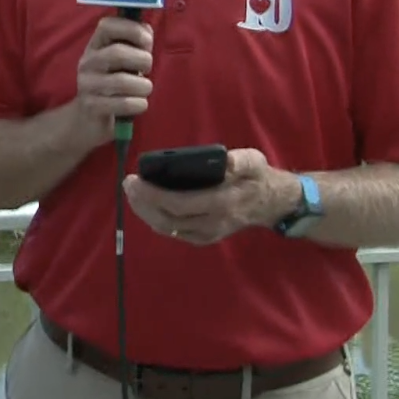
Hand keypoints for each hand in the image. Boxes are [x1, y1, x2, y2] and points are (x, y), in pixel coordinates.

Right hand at [71, 16, 154, 148]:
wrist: (88, 120)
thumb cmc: (113, 84)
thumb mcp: (122, 61)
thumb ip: (135, 44)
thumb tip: (147, 32)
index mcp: (95, 46)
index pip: (107, 25)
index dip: (132, 29)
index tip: (146, 42)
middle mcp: (87, 62)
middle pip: (118, 53)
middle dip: (143, 60)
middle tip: (146, 70)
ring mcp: (87, 85)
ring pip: (122, 81)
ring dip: (144, 86)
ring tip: (144, 89)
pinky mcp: (92, 107)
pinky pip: (123, 103)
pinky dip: (139, 104)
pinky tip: (139, 105)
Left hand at [122, 148, 299, 245]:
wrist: (270, 203)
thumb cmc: (257, 177)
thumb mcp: (255, 162)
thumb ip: (242, 161)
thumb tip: (227, 161)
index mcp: (221, 203)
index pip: (179, 204)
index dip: (153, 195)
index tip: (135, 180)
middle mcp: (211, 223)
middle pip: (168, 220)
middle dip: (143, 204)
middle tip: (128, 184)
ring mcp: (207, 234)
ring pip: (168, 229)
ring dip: (145, 213)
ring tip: (132, 193)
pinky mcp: (204, 238)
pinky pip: (174, 232)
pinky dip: (156, 220)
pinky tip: (145, 206)